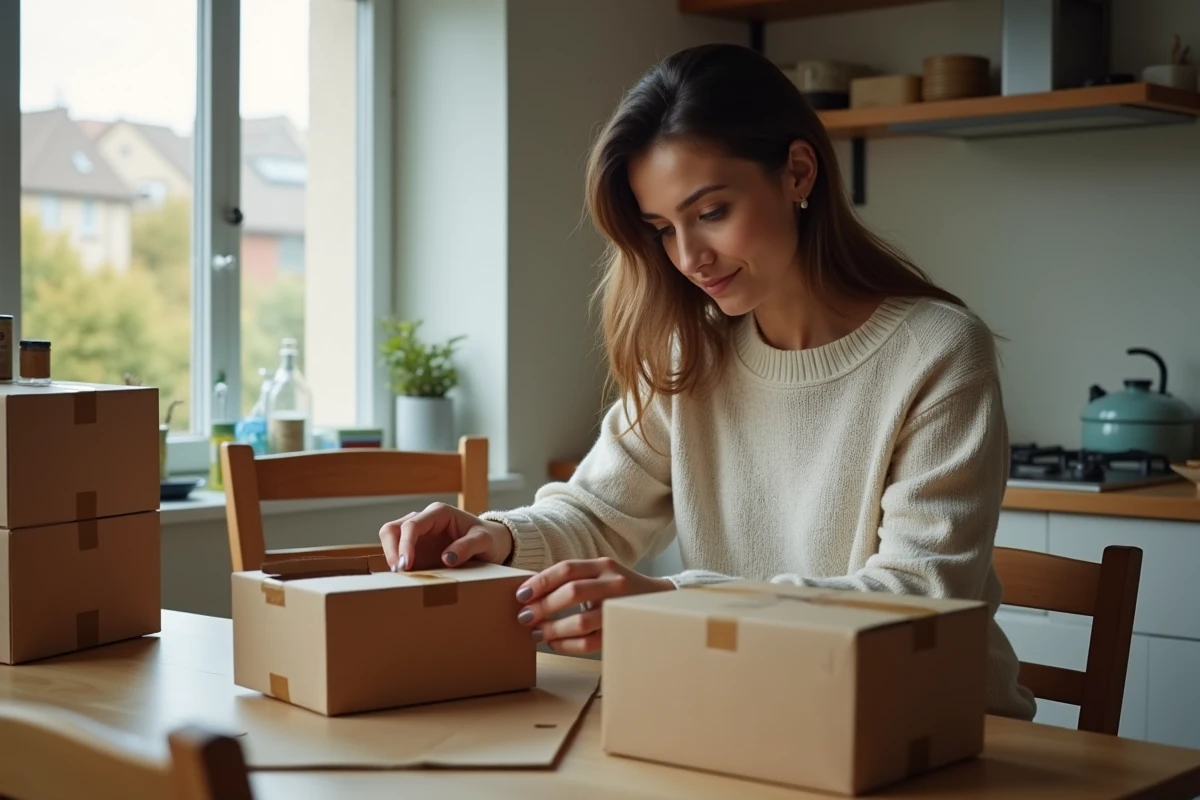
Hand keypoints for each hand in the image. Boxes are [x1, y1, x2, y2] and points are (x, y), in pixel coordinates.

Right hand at [378, 502, 512, 571]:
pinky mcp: (417, 550)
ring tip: (402, 577)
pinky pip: (399, 555)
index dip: (405, 544)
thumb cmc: (489, 538)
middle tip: (399, 572)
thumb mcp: (485, 540)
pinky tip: (407, 579)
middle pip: (392, 529)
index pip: (412, 525)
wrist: (493, 544)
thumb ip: (468, 546)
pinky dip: (399, 566)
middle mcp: (424, 521)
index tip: (407, 565)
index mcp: (438, 513)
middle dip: (391, 550)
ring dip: (392, 558)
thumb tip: (447, 558)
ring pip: (391, 540)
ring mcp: (418, 536)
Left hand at [514, 557, 674, 654]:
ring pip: (580, 621)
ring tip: (537, 633)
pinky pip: (590, 642)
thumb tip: (532, 594)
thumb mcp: (602, 575)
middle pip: (571, 592)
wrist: (662, 602)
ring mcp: (619, 607)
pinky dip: (567, 645)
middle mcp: (613, 583)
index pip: (566, 568)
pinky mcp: (621, 630)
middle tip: (524, 617)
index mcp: (604, 565)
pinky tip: (555, 644)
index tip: (520, 595)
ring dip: (553, 629)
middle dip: (542, 606)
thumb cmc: (621, 590)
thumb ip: (574, 580)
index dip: (540, 582)